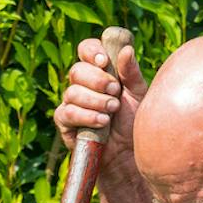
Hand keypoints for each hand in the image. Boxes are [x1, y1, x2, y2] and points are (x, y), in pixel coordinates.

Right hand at [56, 35, 147, 167]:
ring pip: (72, 92)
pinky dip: (86, 116)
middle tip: (115, 93)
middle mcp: (82, 84)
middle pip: (77, 70)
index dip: (92, 51)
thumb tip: (126, 50)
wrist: (126, 153)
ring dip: (95, 100)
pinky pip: (67, 112)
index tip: (104, 61)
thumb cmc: (132, 121)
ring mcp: (71, 103)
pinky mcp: (64, 123)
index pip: (86, 49)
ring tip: (112, 111)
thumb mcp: (138, 93)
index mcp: (99, 70)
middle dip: (97, 80)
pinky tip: (101, 122)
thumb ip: (131, 72)